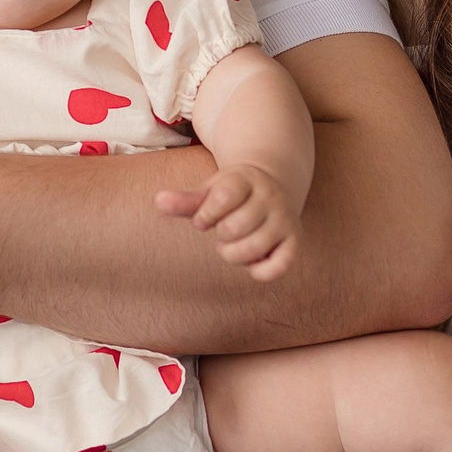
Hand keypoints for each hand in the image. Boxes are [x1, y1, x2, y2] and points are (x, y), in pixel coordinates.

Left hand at [155, 163, 298, 281]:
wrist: (273, 183)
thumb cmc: (231, 193)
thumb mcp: (209, 191)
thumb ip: (185, 200)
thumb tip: (158, 201)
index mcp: (245, 180)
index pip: (223, 198)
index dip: (206, 215)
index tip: (203, 218)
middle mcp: (269, 198)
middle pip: (235, 227)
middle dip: (221, 235)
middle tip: (224, 231)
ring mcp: (284, 219)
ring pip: (253, 248)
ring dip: (234, 254)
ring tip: (234, 244)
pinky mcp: (294, 240)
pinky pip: (279, 266)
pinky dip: (261, 271)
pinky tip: (252, 262)